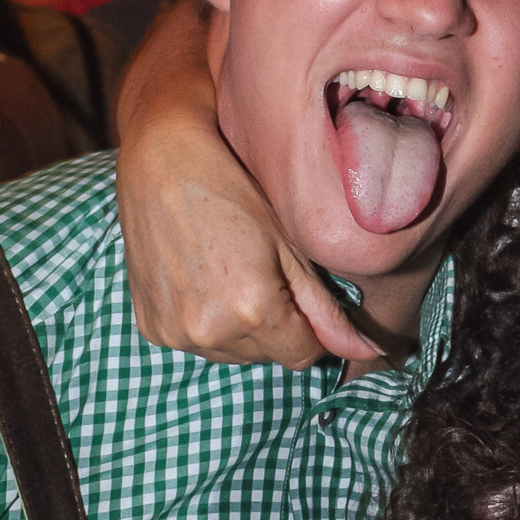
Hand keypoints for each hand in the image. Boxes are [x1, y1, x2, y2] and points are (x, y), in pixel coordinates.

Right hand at [116, 1, 380, 367]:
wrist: (162, 164)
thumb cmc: (236, 192)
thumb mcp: (291, 246)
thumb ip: (327, 309)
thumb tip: (368, 351)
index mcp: (252, 309)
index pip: (303, 355)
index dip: (311, 329)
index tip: (304, 295)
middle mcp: (209, 331)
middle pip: (268, 356)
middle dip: (278, 327)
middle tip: (265, 274)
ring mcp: (174, 332)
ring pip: (233, 354)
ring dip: (243, 329)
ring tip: (234, 274)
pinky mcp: (150, 327)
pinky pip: (197, 345)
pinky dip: (208, 324)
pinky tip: (205, 281)